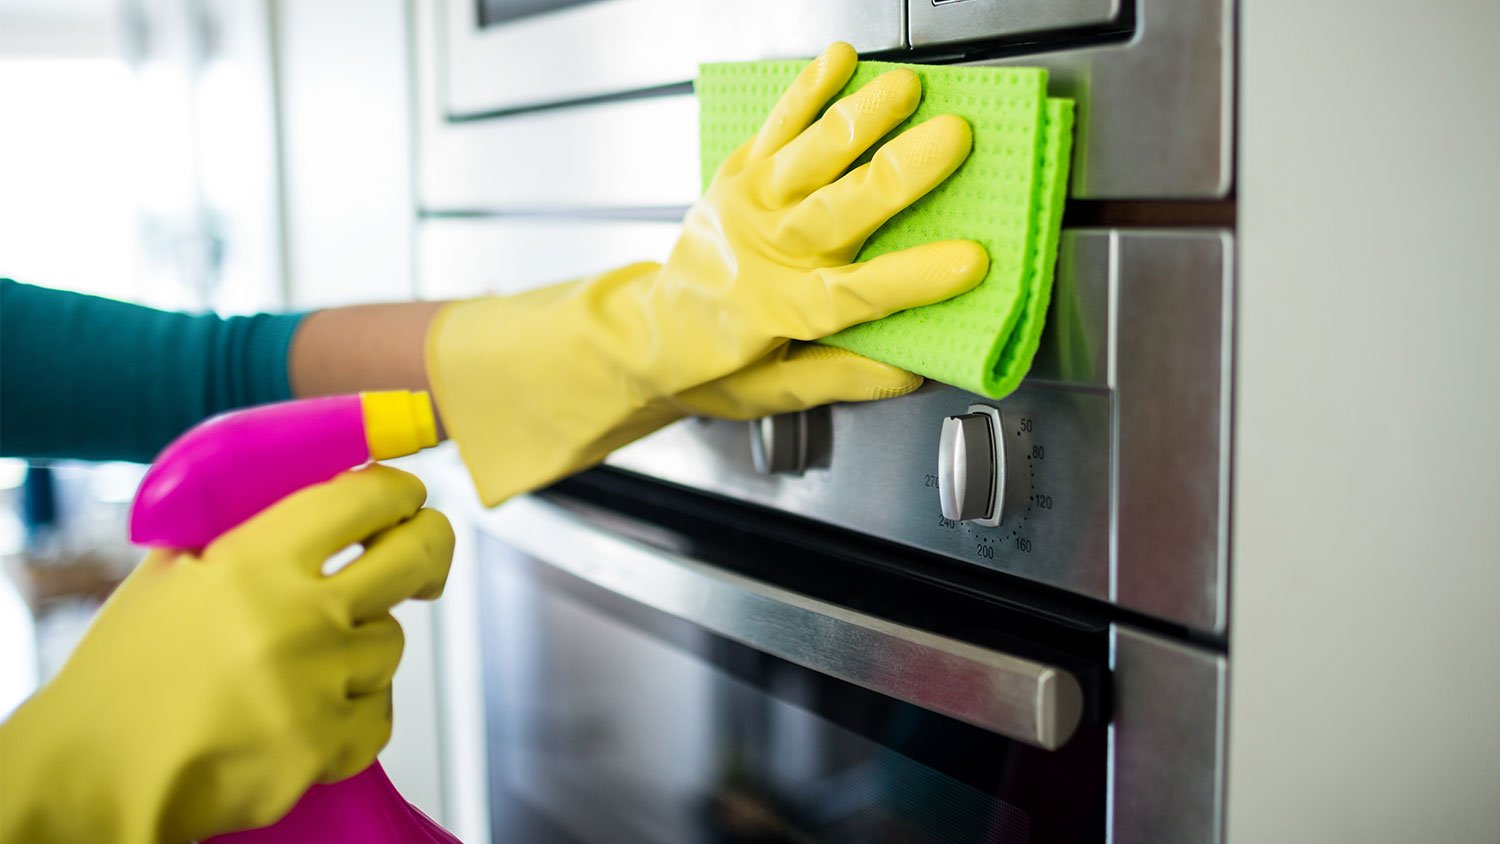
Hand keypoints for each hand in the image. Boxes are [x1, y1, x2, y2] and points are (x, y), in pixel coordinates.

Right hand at [0, 465, 453, 842]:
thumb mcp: (168, 575)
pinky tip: (306, 713)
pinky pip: (379, 712)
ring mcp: (322, 681)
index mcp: (259, 559)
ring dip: (361, 649)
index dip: (400, 490)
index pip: (368, 496)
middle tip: (423, 559)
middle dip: (430, 548)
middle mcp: (303, 614)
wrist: (99, 777)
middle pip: (417, 554)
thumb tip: (311, 504)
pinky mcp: (331, 744)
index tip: (406, 497)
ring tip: (298, 667)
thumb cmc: (125, 677)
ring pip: (391, 642)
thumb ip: (238, 534)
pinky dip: (354, 712)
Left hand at [428, 42, 987, 504]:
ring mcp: (749, 204)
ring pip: (809, 155)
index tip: (969, 261)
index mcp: (781, 311)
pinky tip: (839, 60)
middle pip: (838, 207)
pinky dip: (807, 89)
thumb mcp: (774, 395)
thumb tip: (911, 373)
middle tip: (952, 138)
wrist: (645, 332)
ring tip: (904, 88)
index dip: (914, 277)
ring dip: (860, 116)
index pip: (857, 294)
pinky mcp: (738, 174)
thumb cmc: (713, 366)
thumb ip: (844, 379)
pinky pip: (776, 125)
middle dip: (900, 170)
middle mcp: (765, 250)